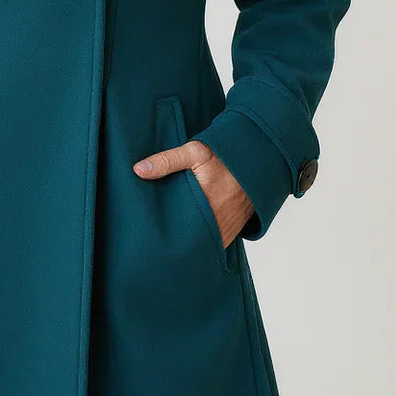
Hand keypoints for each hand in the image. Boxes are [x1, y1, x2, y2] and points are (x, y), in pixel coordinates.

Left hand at [133, 139, 254, 247]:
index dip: (164, 233)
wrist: (257, 158)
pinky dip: (204, 242)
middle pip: (190, 240)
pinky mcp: (233, 230)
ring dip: (190, 243)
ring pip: (203, 244)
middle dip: (175, 242)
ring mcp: (226, 229)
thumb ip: (167, 160)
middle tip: (156, 242)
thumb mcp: (195, 151)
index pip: (178, 228)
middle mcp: (217, 221)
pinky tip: (191, 238)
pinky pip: (215, 243)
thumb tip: (138, 170)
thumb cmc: (224, 155)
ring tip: (171, 244)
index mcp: (205, 202)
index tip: (150, 235)